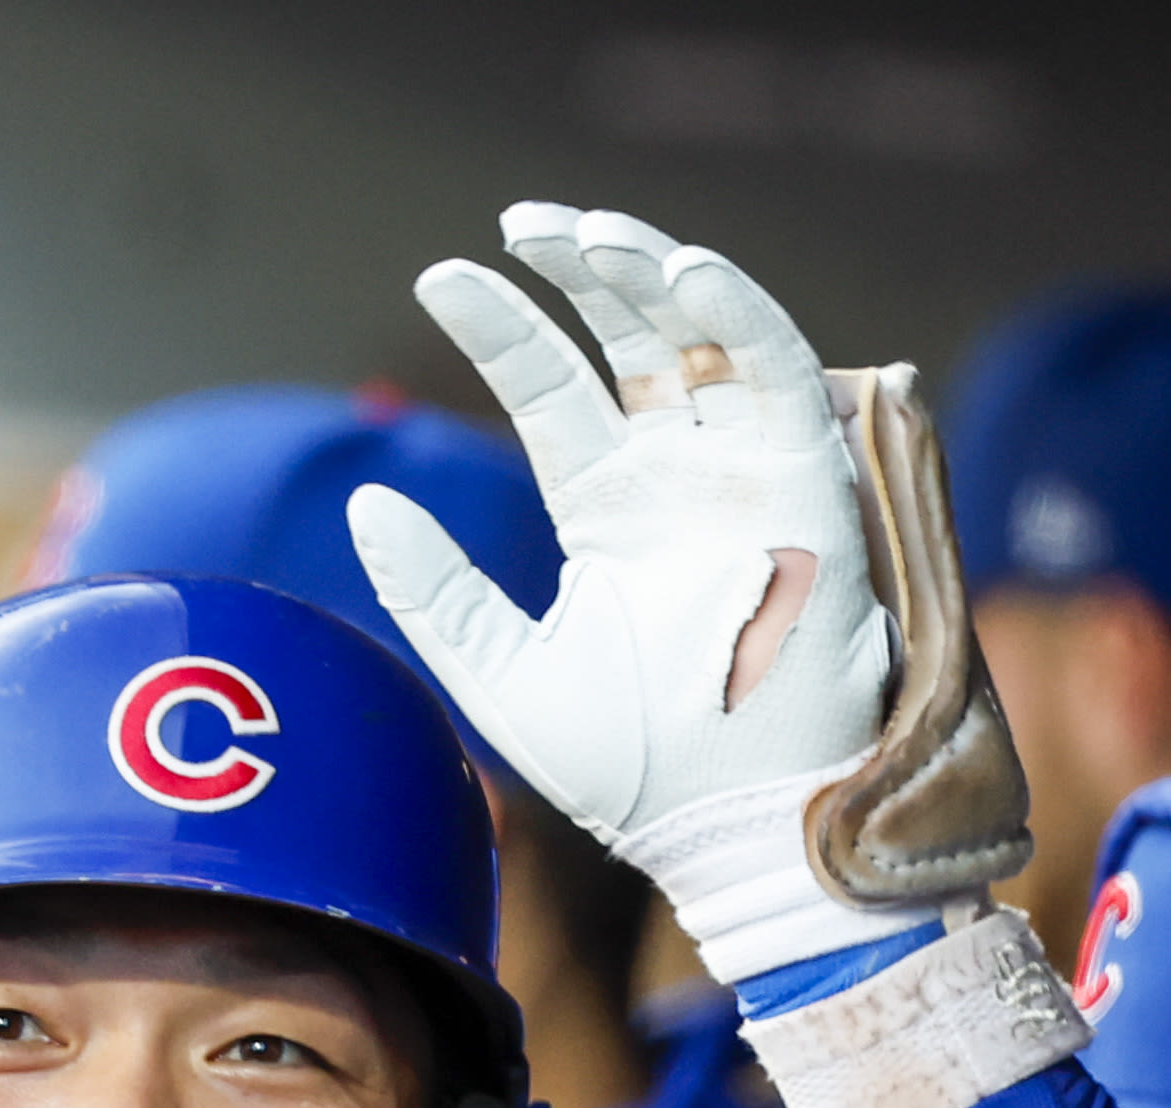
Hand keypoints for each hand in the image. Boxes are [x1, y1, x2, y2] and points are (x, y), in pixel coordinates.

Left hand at [348, 205, 900, 975]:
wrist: (728, 822)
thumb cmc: (628, 769)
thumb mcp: (501, 671)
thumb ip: (435, 589)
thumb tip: (365, 502)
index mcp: (608, 512)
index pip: (550, 389)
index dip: (501, 327)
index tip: (440, 277)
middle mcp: (678, 479)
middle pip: (628, 341)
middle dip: (579, 272)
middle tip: (521, 223)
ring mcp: (742, 474)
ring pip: (701, 336)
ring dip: (650, 271)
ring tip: (586, 232)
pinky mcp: (805, 481)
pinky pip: (778, 371)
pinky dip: (737, 312)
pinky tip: (679, 272)